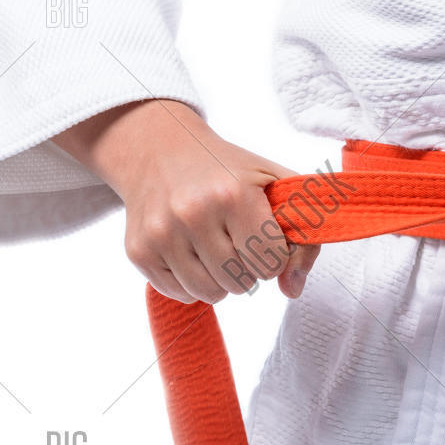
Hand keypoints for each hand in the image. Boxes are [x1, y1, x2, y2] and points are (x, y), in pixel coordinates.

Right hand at [54, 100, 318, 303]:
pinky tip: (191, 251)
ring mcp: (161, 233)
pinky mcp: (139, 250)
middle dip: (248, 267)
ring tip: (217, 248)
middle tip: (237, 239)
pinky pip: (179, 294)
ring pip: (211, 294)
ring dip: (222, 279)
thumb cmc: (226, 169)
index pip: (271, 263)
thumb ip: (305, 236)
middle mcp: (193, 213)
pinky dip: (192, 281)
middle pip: (242, 282)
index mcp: (233, 194)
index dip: (274, 255)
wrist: (159, 150)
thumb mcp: (276, 184)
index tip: (263, 236)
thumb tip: (292, 290)